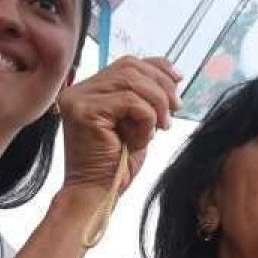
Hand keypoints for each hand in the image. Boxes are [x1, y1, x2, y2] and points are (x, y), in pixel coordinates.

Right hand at [55, 56, 182, 196]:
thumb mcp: (138, 122)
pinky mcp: (84, 111)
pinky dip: (146, 118)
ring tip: (163, 126)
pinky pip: (129, 101)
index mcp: (89, 90)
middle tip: (176, 108)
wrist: (98, 193)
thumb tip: (174, 75)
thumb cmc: (117, 164)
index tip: (179, 79)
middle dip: (161, 85)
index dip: (157, 66)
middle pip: (130, 67)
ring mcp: (78, 99)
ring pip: (131, 81)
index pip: (127, 63)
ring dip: (156, 103)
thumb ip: (147, 97)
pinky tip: (144, 138)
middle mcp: (79, 90)